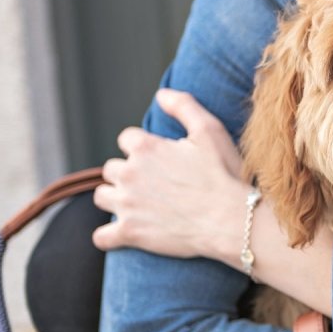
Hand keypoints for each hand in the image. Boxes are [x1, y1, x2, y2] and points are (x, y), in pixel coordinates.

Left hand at [92, 89, 248, 259]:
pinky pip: (101, 236)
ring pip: (102, 196)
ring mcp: (127, 204)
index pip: (127, 139)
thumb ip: (184, 106)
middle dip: (128, 173)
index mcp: (146, 147)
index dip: (142, 147)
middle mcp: (130, 173)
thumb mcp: (210, 130)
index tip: (159, 158)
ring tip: (137, 205)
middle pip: (112, 168)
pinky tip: (122, 234)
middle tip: (152, 184)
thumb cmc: (224, 174)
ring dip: (115, 198)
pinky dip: (109, 236)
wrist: (231, 220)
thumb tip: (161, 94)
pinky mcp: (130, 233)